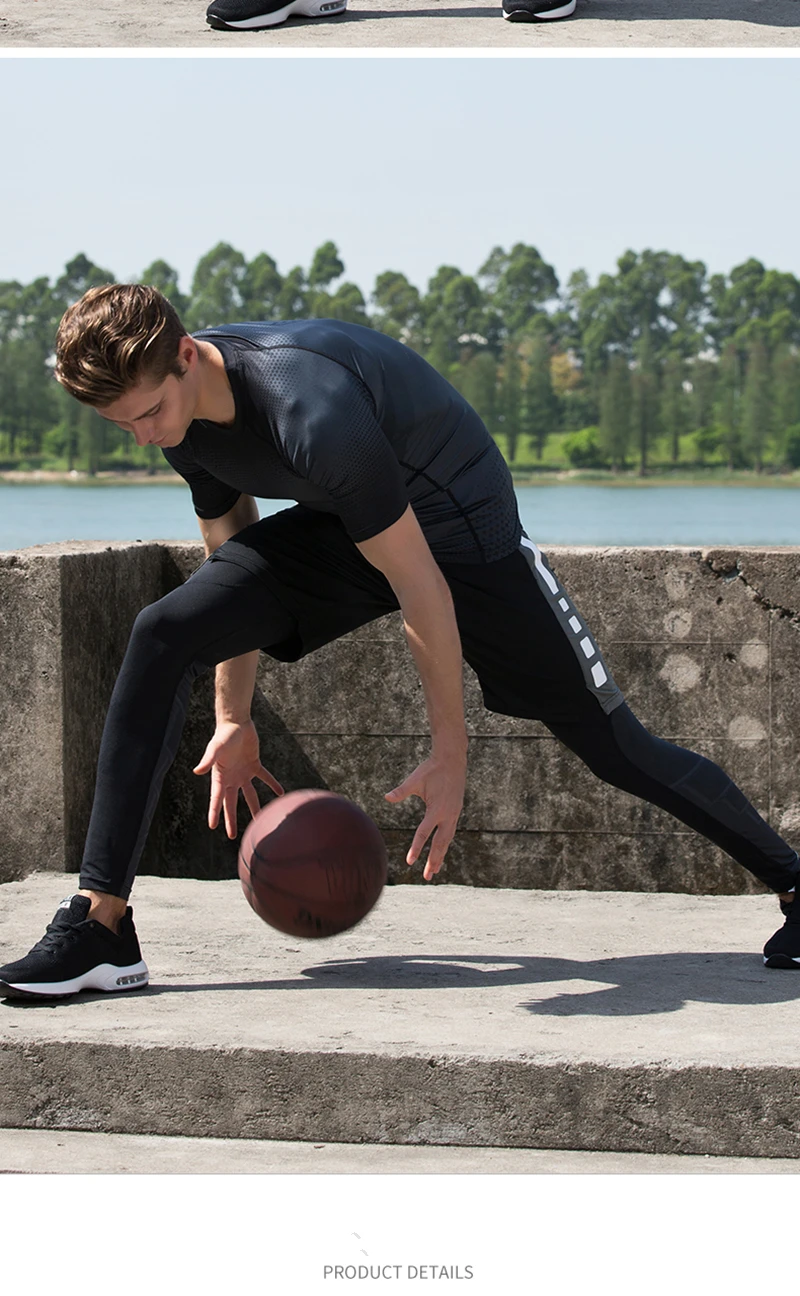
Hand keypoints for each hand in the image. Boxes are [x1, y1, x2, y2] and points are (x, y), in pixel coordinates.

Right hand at [193, 719, 282, 838]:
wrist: (235, 722)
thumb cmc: (223, 735)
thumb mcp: (215, 749)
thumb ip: (207, 761)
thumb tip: (196, 772)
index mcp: (220, 776)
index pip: (216, 799)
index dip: (214, 813)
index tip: (212, 827)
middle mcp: (231, 778)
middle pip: (231, 803)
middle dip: (231, 819)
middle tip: (231, 836)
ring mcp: (243, 772)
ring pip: (249, 794)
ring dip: (254, 807)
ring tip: (260, 821)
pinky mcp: (254, 764)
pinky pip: (264, 777)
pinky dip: (272, 784)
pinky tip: (280, 793)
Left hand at [385, 752, 465, 880]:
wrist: (453, 760)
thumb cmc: (431, 769)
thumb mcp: (415, 779)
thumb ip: (402, 790)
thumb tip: (386, 797)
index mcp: (437, 809)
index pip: (424, 833)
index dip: (417, 848)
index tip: (409, 862)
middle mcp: (448, 814)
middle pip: (440, 843)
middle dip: (433, 860)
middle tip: (427, 877)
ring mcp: (454, 814)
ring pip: (447, 840)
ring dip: (441, 855)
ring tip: (434, 871)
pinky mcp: (456, 812)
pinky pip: (450, 832)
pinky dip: (445, 844)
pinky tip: (441, 851)